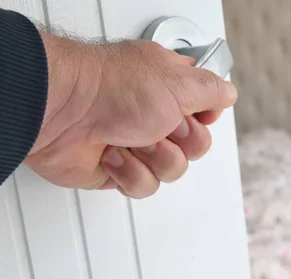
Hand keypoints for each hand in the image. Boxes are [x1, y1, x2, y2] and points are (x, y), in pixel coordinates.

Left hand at [25, 34, 237, 197]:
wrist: (63, 112)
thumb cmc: (112, 89)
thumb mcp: (180, 81)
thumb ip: (212, 89)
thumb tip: (228, 94)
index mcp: (170, 88)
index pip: (207, 110)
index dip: (206, 117)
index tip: (197, 113)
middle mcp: (154, 115)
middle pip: (195, 146)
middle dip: (181, 140)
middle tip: (160, 125)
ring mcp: (136, 143)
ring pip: (172, 171)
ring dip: (154, 157)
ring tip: (131, 138)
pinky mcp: (118, 170)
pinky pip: (144, 186)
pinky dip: (129, 172)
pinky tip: (113, 153)